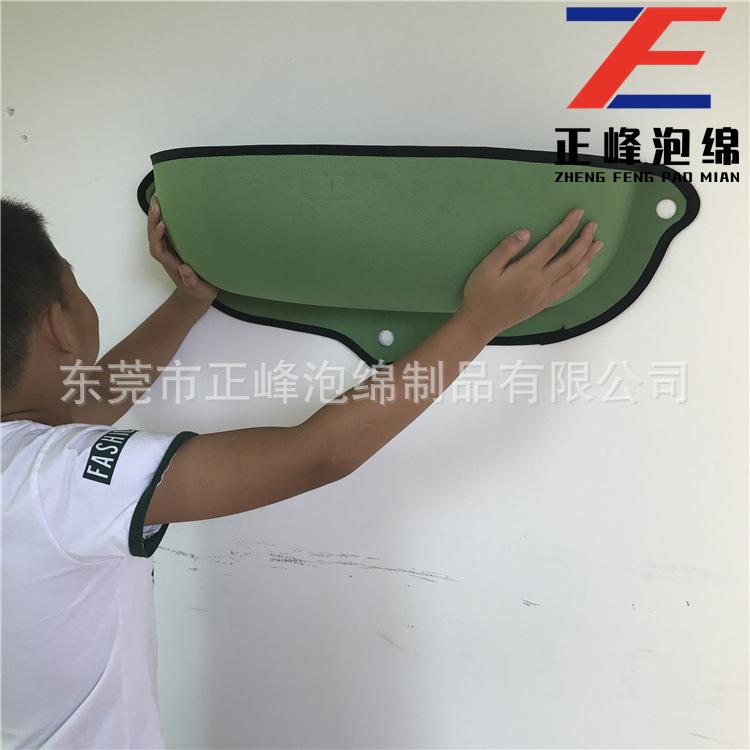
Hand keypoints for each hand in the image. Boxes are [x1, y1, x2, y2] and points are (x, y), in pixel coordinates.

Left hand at [147, 194, 217, 306]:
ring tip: (158, 198)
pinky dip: (165, 219)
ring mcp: (170, 250)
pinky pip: (166, 231)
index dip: (157, 235)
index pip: (157, 248)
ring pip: (158, 231)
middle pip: (154, 235)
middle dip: (153, 219)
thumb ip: (191, 280)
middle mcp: (167, 255)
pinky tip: (168, 207)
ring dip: (157, 215)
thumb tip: (184, 268)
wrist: (195, 296)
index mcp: (170, 263)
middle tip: (157, 201)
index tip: (163, 224)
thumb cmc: (198, 293)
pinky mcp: (175, 247)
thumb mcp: (198, 289)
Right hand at [457, 208, 603, 340]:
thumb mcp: (486, 268)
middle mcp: (540, 283)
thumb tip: (526, 232)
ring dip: (588, 258)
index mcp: (527, 271)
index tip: (577, 214)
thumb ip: (506, 248)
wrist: (481, 323)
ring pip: (574, 275)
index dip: (567, 227)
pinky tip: (585, 269)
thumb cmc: (480, 293)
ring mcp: (544, 295)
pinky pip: (568, 288)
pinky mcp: (544, 303)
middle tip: (593, 225)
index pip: (552, 244)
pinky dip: (580, 277)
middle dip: (583, 240)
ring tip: (597, 244)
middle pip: (570, 259)